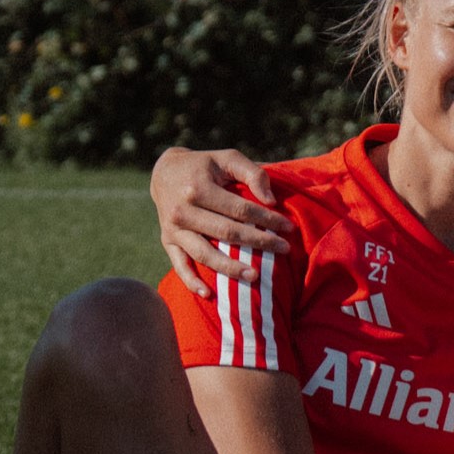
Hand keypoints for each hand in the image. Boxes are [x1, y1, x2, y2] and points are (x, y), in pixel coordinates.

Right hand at [154, 146, 293, 293]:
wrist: (164, 173)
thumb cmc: (205, 166)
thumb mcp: (228, 158)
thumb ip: (252, 174)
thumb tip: (271, 201)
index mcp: (198, 188)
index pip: (240, 209)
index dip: (266, 220)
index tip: (289, 228)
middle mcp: (182, 210)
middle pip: (226, 233)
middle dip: (258, 243)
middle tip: (284, 250)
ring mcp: (172, 229)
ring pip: (204, 254)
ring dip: (230, 268)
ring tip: (255, 277)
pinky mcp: (167, 241)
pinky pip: (179, 265)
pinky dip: (191, 281)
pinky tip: (209, 295)